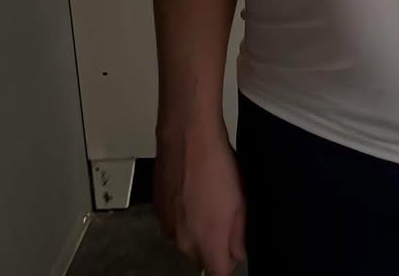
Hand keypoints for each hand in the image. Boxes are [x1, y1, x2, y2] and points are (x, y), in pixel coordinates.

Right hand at [155, 124, 245, 275]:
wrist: (187, 136)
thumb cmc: (218, 166)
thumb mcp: (240, 201)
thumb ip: (239, 235)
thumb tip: (239, 254)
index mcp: (206, 242)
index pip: (218, 274)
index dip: (228, 264)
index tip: (234, 250)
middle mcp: (182, 242)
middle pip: (201, 258)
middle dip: (214, 244)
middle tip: (226, 214)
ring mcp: (166, 227)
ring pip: (186, 240)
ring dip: (197, 229)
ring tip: (208, 198)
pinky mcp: (157, 210)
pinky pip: (174, 224)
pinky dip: (184, 215)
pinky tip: (192, 191)